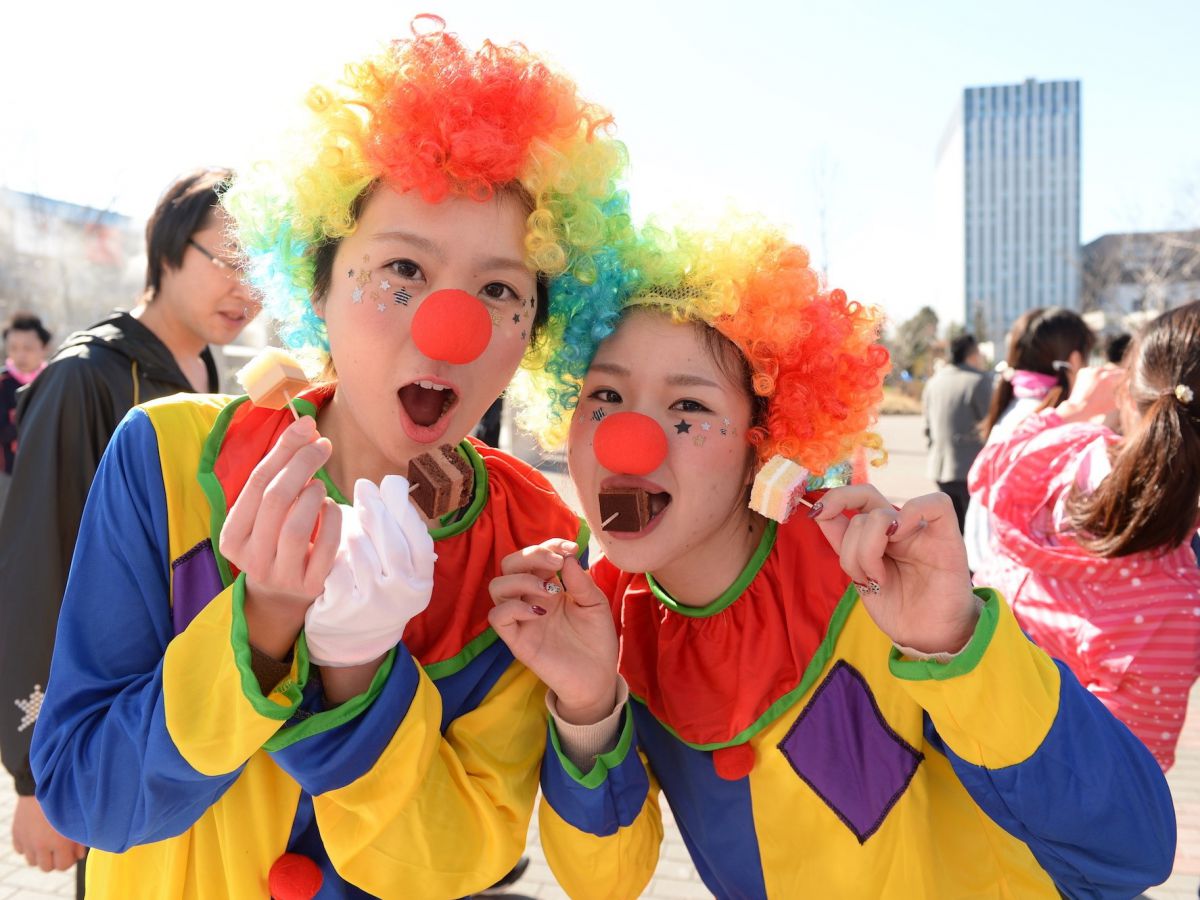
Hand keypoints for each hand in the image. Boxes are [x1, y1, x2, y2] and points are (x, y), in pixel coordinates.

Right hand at [12, 795, 84, 871]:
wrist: (44, 783)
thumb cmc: (67, 799)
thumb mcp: (78, 819)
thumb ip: (79, 840)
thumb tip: (79, 855)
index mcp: (59, 843)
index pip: (63, 866)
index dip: (69, 860)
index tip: (71, 852)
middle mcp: (40, 845)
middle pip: (46, 868)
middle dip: (54, 860)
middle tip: (59, 849)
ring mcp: (26, 840)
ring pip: (32, 862)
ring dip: (40, 855)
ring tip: (47, 842)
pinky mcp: (16, 834)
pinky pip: (20, 850)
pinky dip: (27, 846)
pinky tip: (35, 835)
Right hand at [219, 417, 341, 655]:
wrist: (282, 598)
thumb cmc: (275, 540)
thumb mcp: (267, 513)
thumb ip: (279, 474)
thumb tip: (306, 429)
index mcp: (232, 536)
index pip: (256, 484)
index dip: (284, 450)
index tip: (307, 426)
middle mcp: (251, 558)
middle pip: (276, 500)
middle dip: (302, 465)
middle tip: (322, 446)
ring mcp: (280, 575)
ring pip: (296, 525)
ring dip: (314, 495)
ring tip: (320, 486)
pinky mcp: (309, 586)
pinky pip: (325, 546)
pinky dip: (332, 520)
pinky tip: (331, 508)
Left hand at [305, 475, 436, 667]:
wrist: (354, 638)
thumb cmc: (377, 585)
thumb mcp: (398, 566)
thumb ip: (399, 530)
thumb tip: (390, 484)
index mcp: (421, 580)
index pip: (418, 537)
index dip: (403, 507)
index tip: (389, 482)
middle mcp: (404, 594)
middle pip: (392, 542)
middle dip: (377, 509)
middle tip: (363, 486)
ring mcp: (374, 604)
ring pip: (361, 552)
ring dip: (352, 528)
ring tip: (345, 513)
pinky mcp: (344, 609)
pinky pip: (336, 569)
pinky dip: (332, 553)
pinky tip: (329, 542)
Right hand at [489, 541, 617, 724]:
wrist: (598, 678)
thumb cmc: (596, 640)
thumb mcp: (596, 605)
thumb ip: (581, 582)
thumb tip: (567, 557)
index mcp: (549, 585)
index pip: (535, 555)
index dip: (549, 544)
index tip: (571, 548)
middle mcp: (530, 598)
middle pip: (509, 564)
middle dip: (531, 555)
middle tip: (556, 563)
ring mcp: (521, 618)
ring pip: (497, 586)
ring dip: (522, 579)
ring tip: (550, 590)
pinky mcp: (516, 640)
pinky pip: (497, 617)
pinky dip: (514, 607)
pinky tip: (539, 611)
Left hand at [811, 486, 977, 654]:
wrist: (927, 637)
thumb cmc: (898, 608)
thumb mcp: (860, 575)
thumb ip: (845, 545)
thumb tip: (819, 514)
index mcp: (878, 533)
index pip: (855, 499)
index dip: (833, 499)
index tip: (816, 514)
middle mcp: (899, 527)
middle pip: (866, 498)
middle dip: (845, 525)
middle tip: (851, 562)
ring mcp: (922, 531)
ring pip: (881, 515)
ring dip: (866, 552)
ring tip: (876, 579)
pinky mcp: (948, 539)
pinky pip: (937, 505)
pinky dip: (911, 514)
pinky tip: (899, 540)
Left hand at [1057, 364, 1124, 424]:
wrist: (1078, 409)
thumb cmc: (1099, 408)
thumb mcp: (1116, 401)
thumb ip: (1124, 392)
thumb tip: (1131, 385)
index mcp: (1109, 377)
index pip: (1124, 373)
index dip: (1127, 379)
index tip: (1128, 383)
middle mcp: (1099, 370)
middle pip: (1114, 369)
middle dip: (1116, 376)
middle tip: (1117, 384)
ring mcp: (1090, 369)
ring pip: (1103, 369)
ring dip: (1106, 374)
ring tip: (1104, 386)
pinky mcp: (1082, 371)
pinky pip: (1094, 370)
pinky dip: (1096, 375)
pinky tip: (1095, 385)